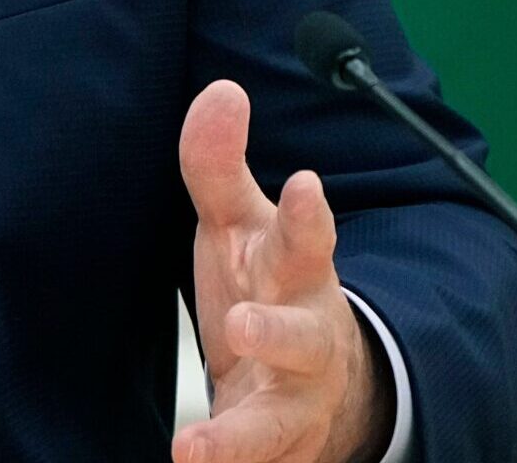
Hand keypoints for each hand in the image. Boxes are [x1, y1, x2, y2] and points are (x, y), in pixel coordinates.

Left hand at [175, 81, 392, 462]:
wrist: (320, 389)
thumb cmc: (270, 289)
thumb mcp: (241, 226)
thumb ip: (219, 164)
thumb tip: (220, 90)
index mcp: (297, 274)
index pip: (309, 239)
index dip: (310, 216)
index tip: (306, 186)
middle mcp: (306, 340)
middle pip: (303, 337)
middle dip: (279, 332)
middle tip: (243, 324)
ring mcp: (295, 404)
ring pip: (278, 424)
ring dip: (240, 438)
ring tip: (197, 448)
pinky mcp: (276, 451)